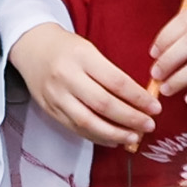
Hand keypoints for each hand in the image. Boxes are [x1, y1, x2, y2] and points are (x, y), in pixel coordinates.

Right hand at [10, 23, 159, 148]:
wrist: (31, 47)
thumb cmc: (67, 48)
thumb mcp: (90, 50)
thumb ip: (111, 73)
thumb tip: (140, 100)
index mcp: (82, 57)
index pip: (116, 82)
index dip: (138, 98)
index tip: (155, 107)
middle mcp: (67, 77)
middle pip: (103, 105)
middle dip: (130, 119)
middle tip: (149, 125)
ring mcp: (56, 96)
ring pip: (88, 122)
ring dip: (114, 134)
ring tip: (133, 137)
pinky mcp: (50, 110)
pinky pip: (76, 129)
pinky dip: (97, 137)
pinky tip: (113, 140)